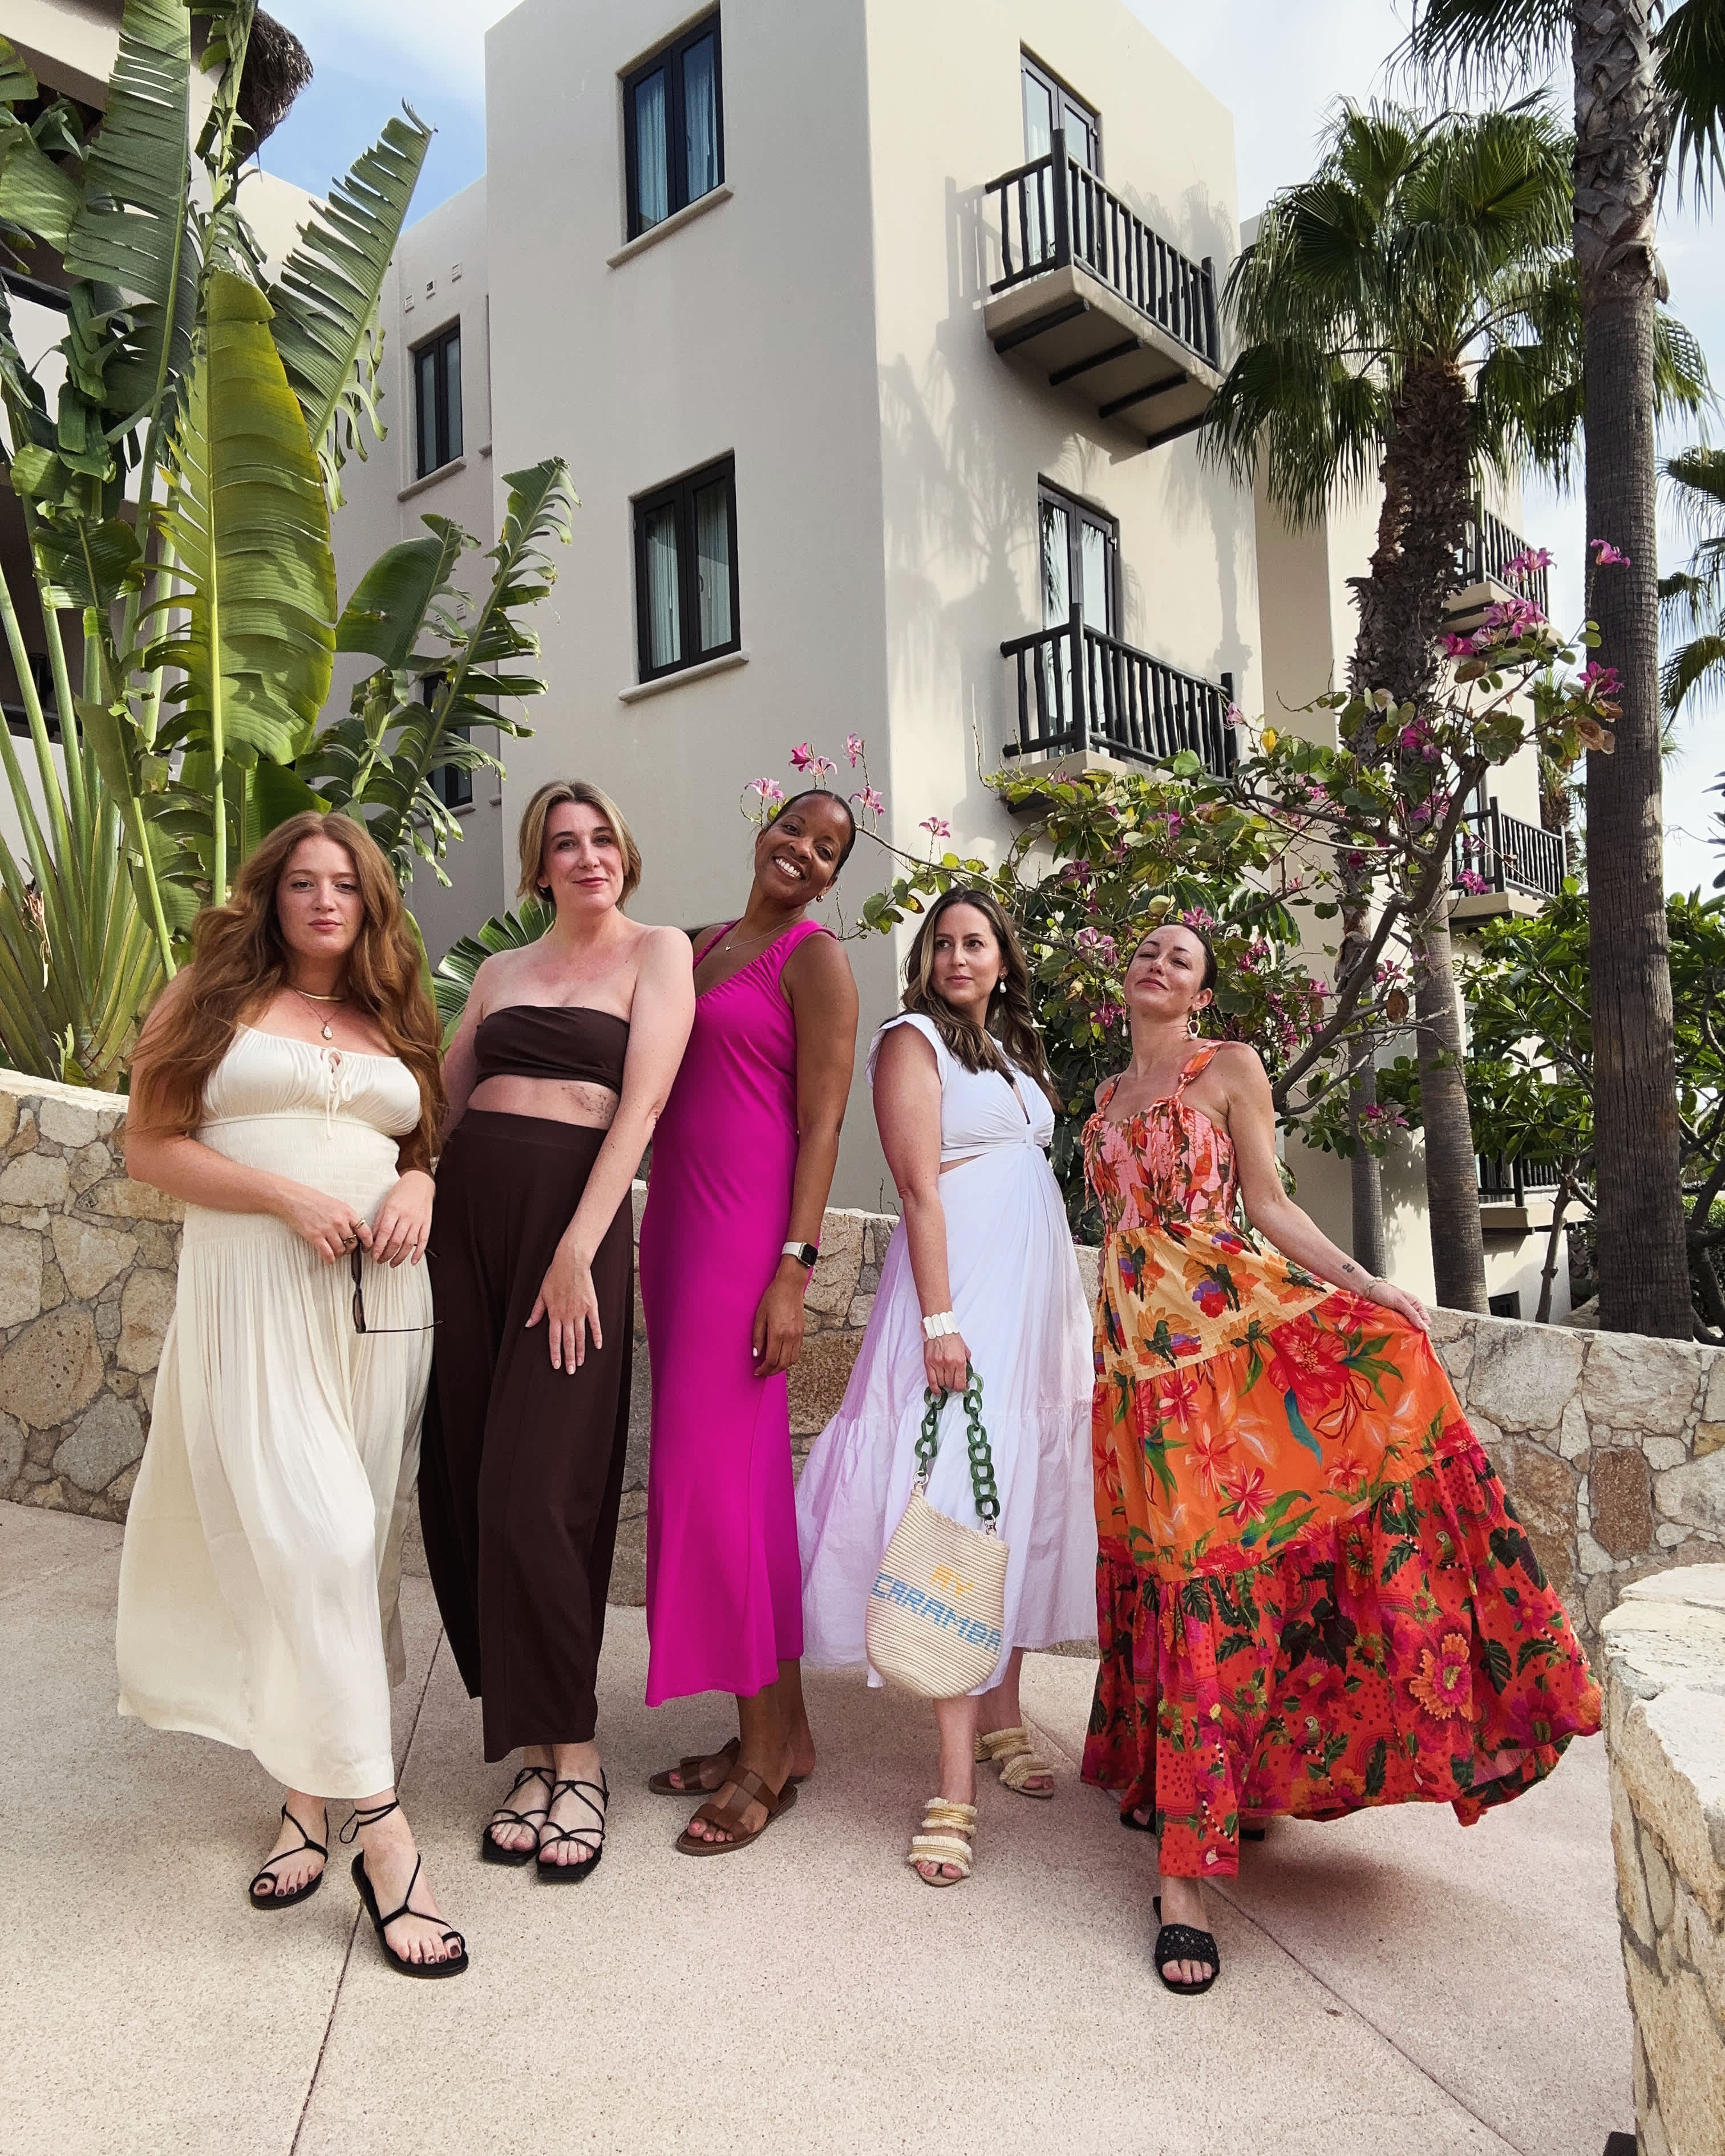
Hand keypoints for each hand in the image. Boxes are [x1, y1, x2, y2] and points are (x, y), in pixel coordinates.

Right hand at [274, 1182, 373, 1265]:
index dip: (368, 1242)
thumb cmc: (312, 1199)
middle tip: (346, 1249)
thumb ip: (346, 1217)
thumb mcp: (336, 1204)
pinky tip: (329, 1259)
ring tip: (336, 1252)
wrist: (293, 1198)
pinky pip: (328, 1254)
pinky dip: (330, 1259)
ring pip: (341, 1250)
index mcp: (347, 1211)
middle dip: (351, 1249)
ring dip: (340, 1254)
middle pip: (353, 1243)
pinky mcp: (315, 1236)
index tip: (367, 1247)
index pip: (365, 1231)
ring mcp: (327, 1229)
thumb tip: (355, 1231)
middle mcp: (339, 1221)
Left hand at [371, 1169, 433, 1266]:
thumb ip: (379, 1221)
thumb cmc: (402, 1192)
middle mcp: (406, 1216)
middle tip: (380, 1260)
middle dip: (387, 1254)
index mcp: (394, 1210)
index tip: (374, 1255)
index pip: (385, 1233)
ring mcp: (418, 1221)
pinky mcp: (426, 1224)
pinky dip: (418, 1253)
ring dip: (400, 1257)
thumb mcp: (385, 1203)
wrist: (419, 1183)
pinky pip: (423, 1241)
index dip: (378, 1247)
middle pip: (396, 1241)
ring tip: (392, 1263)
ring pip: (409, 1244)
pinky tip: (413, 1260)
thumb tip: (373, 1238)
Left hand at [527, 1239, 600, 1371]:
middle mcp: (567, 1315)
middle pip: (568, 1341)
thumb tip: (528, 1324)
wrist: (571, 1262)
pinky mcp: (591, 1305)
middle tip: (570, 1371)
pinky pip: (595, 1323)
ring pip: (581, 1335)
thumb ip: (537, 1311)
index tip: (556, 1365)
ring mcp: (580, 1311)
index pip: (554, 1338)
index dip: (555, 1353)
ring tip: (580, 1363)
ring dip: (580, 1351)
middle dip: (569, 1358)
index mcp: (554, 1313)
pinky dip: (597, 1335)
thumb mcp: (542, 1293)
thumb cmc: (555, 1276)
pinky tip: (597, 1346)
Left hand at [752, 1264, 807, 1377]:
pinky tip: (782, 1357)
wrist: (790, 1286)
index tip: (757, 1371)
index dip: (764, 1369)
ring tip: (772, 1367)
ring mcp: (798, 1335)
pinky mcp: (802, 1332)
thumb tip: (756, 1354)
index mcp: (778, 1333)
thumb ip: (757, 1337)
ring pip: (792, 1360)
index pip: (772, 1360)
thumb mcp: (759, 1316)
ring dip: (782, 1367)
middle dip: (772, 1371)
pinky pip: (797, 1352)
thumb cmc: (773, 1298)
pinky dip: (789, 1359)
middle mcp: (790, 1337)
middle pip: (783, 1364)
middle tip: (763, 1372)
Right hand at [922, 1329, 969, 1395]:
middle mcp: (948, 1364)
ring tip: (946, 1382)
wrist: (940, 1328)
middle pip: (950, 1384)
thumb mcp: (965, 1350)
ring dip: (944, 1385)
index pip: (960, 1383)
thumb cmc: (952, 1337)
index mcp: (959, 1361)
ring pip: (941, 1383)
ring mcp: (937, 1364)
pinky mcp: (928, 1363)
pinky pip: (931, 1381)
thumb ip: (967, 1363)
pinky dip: (935, 1388)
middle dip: (953, 1386)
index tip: (961, 1387)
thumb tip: (966, 1377)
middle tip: (953, 1383)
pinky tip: (938, 1391)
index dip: (961, 1388)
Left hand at [1365, 1276, 1429, 1333]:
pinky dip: (1395, 1331)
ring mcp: (1401, 1317)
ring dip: (1402, 1331)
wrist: (1367, 1290)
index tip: (1416, 1332)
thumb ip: (1413, 1314)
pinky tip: (1391, 1331)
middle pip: (1416, 1327)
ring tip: (1397, 1331)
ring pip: (1407, 1329)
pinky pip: (1397, 1329)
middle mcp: (1410, 1312)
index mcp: (1416, 1305)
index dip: (1422, 1327)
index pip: (1426, 1320)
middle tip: (1405, 1332)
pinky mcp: (1392, 1321)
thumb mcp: (1400, 1302)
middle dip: (1412, 1331)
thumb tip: (1425, 1327)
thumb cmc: (1384, 1291)